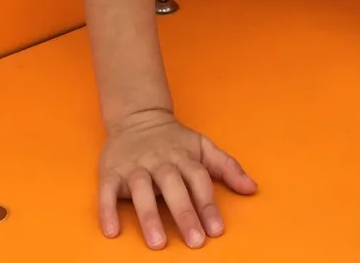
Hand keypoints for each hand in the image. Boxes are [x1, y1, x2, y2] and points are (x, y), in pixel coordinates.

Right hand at [98, 108, 256, 248]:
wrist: (137, 115)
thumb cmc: (174, 139)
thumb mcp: (202, 146)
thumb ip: (227, 167)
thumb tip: (252, 188)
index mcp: (183, 156)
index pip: (198, 179)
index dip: (208, 204)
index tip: (217, 230)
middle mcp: (159, 161)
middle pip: (173, 186)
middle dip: (185, 213)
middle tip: (195, 241)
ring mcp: (134, 165)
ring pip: (141, 189)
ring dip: (149, 215)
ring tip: (158, 243)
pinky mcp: (111, 171)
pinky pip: (106, 191)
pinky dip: (107, 210)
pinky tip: (112, 231)